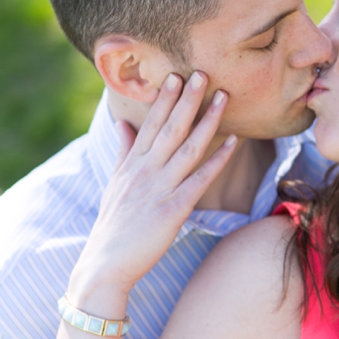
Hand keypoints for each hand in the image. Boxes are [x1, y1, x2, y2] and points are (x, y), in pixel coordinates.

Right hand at [68, 72, 236, 307]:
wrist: (105, 266)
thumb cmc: (113, 224)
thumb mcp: (114, 182)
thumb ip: (123, 150)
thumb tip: (122, 122)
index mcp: (132, 164)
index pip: (151, 124)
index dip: (165, 98)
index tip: (176, 74)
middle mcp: (146, 171)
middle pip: (171, 128)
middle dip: (187, 99)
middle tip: (202, 72)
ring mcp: (160, 188)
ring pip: (188, 147)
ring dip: (208, 120)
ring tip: (224, 96)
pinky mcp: (174, 209)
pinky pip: (200, 179)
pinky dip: (217, 159)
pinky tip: (233, 140)